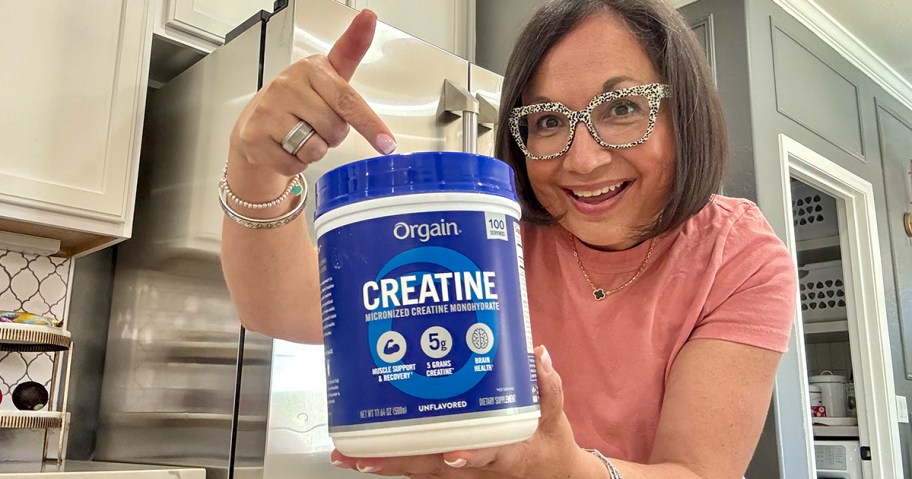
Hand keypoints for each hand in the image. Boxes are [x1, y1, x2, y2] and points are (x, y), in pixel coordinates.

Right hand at [227, 9, 395, 193]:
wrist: (257, 122)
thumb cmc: (301, 99)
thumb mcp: (328, 76)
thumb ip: (351, 51)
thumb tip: (369, 16)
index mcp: (310, 69)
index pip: (347, 100)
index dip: (369, 124)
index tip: (387, 143)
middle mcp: (287, 86)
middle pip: (335, 128)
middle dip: (333, 136)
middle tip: (318, 125)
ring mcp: (268, 111)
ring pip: (315, 147)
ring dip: (315, 150)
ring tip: (302, 135)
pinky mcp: (255, 137)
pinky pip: (295, 163)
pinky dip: (297, 162)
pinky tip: (286, 147)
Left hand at [330, 346, 595, 477]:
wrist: (550, 477)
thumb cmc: (548, 445)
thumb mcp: (555, 417)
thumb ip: (547, 386)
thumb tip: (537, 353)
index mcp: (505, 454)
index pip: (486, 455)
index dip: (468, 456)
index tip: (451, 454)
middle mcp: (475, 471)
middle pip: (432, 469)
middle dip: (396, 462)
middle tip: (360, 456)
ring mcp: (460, 476)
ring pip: (418, 472)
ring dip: (383, 464)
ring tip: (348, 456)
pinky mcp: (449, 473)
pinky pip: (417, 470)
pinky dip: (392, 462)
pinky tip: (364, 454)